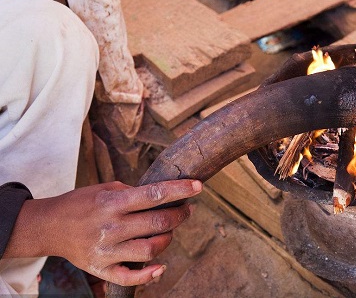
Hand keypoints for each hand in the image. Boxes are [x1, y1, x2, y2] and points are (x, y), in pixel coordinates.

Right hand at [4, 179, 201, 285]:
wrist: (49, 226)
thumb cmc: (81, 203)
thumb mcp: (105, 188)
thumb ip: (132, 192)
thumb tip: (163, 196)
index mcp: (112, 203)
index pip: (154, 194)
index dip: (180, 190)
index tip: (198, 186)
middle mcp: (111, 227)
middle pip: (158, 223)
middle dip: (180, 215)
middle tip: (186, 209)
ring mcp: (107, 250)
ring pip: (150, 249)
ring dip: (168, 239)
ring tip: (170, 231)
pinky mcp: (101, 269)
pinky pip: (130, 277)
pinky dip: (149, 275)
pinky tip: (161, 266)